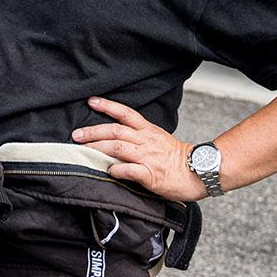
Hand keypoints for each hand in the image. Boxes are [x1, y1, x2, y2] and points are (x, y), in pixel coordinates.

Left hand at [71, 96, 202, 201]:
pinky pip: (130, 170)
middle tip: (76, 135)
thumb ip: (138, 137)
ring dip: (98, 148)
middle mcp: (146, 141)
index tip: (91, 101)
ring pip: (118, 147)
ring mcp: (148, 157)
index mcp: (148, 131)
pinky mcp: (151, 175)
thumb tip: (115, 139)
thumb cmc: (177, 158)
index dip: (107, 106)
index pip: (125, 113)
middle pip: (115, 131)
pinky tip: (107, 170)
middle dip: (93, 132)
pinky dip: (116, 169)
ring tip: (84, 151)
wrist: (200, 172)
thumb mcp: (158, 140)